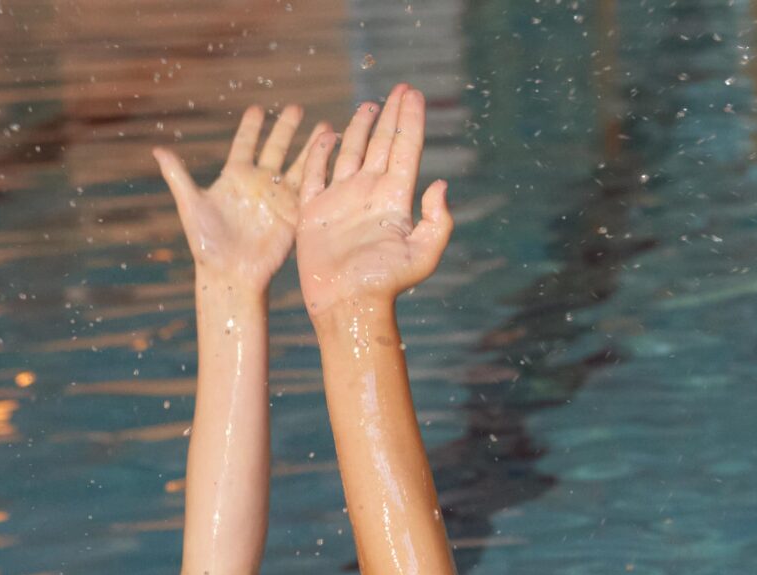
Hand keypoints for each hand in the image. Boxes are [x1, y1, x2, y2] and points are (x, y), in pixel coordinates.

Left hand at [155, 105, 324, 291]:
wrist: (232, 274)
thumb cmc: (207, 243)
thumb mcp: (191, 205)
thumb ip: (178, 175)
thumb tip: (157, 149)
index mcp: (234, 177)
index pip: (245, 144)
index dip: (251, 127)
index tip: (257, 109)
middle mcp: (258, 184)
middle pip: (276, 148)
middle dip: (286, 128)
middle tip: (296, 108)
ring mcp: (279, 198)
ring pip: (298, 164)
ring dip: (311, 145)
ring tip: (325, 126)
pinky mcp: (294, 213)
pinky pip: (309, 187)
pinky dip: (321, 169)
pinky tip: (332, 154)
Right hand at [295, 85, 452, 318]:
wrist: (347, 305)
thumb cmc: (384, 285)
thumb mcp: (422, 255)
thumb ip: (438, 221)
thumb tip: (441, 184)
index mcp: (394, 200)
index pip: (405, 149)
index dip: (410, 120)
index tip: (413, 93)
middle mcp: (370, 195)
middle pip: (383, 144)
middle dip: (391, 116)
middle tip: (399, 88)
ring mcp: (342, 201)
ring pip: (351, 153)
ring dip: (361, 128)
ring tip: (370, 105)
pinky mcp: (315, 211)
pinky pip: (316, 173)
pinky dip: (320, 152)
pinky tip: (327, 134)